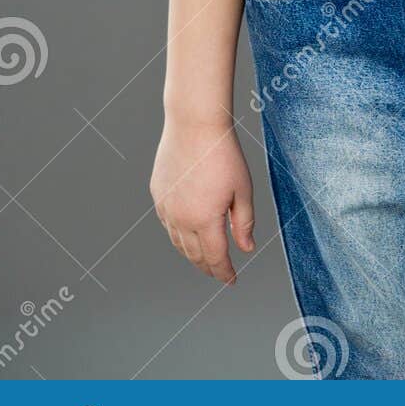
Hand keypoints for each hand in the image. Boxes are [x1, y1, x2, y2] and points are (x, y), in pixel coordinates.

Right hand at [150, 118, 255, 285]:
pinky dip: (178, 234)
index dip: (224, 272)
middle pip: (194, 254)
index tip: (231, 280)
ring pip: (178, 242)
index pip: (215, 258)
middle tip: (219, 272)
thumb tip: (246, 248)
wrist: (194, 125)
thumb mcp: (242, 189)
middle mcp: (181, 219)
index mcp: (205, 220)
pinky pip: (167, 223)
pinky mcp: (158, 193)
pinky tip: (186, 232)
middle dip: (208, 266)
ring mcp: (166, 207)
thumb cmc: (223, 153)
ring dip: (192, 253)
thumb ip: (244, 222)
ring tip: (204, 258)